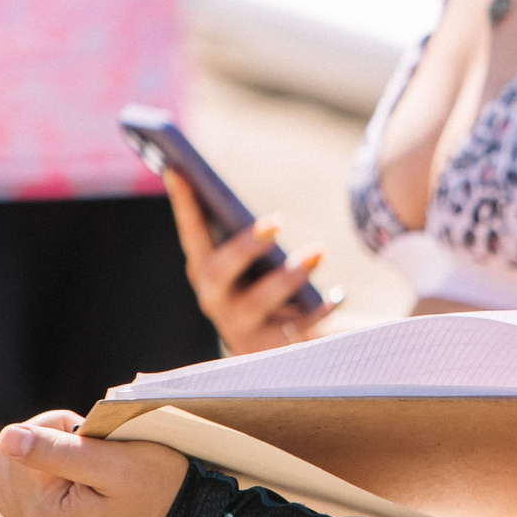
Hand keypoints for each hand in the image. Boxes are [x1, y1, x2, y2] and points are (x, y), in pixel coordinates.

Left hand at [0, 409, 190, 516]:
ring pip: (5, 476)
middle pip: (3, 460)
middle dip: (43, 443)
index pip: (14, 444)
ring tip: (82, 466)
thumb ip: (57, 450)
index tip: (91, 437)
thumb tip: (7, 437)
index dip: (53, 427)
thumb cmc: (159, 485)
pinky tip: (70, 482)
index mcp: (45, 514)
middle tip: (90, 450)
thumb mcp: (114, 462)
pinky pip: (16, 497)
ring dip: (39, 461)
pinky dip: (39, 480)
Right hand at [163, 172, 338, 354]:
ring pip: (257, 303)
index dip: (183, 203)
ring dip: (288, 276)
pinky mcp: (270, 348)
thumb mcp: (255, 259)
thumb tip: (267, 210)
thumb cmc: (264, 283)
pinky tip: (339, 293)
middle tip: (277, 221)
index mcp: (204, 268)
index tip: (177, 168)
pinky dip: (320, 310)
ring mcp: (239, 326)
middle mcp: (214, 298)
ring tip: (319, 252)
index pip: (190, 233)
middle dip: (245, 246)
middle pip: (218, 272)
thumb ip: (250, 234)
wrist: (277, 343)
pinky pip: (296, 330)